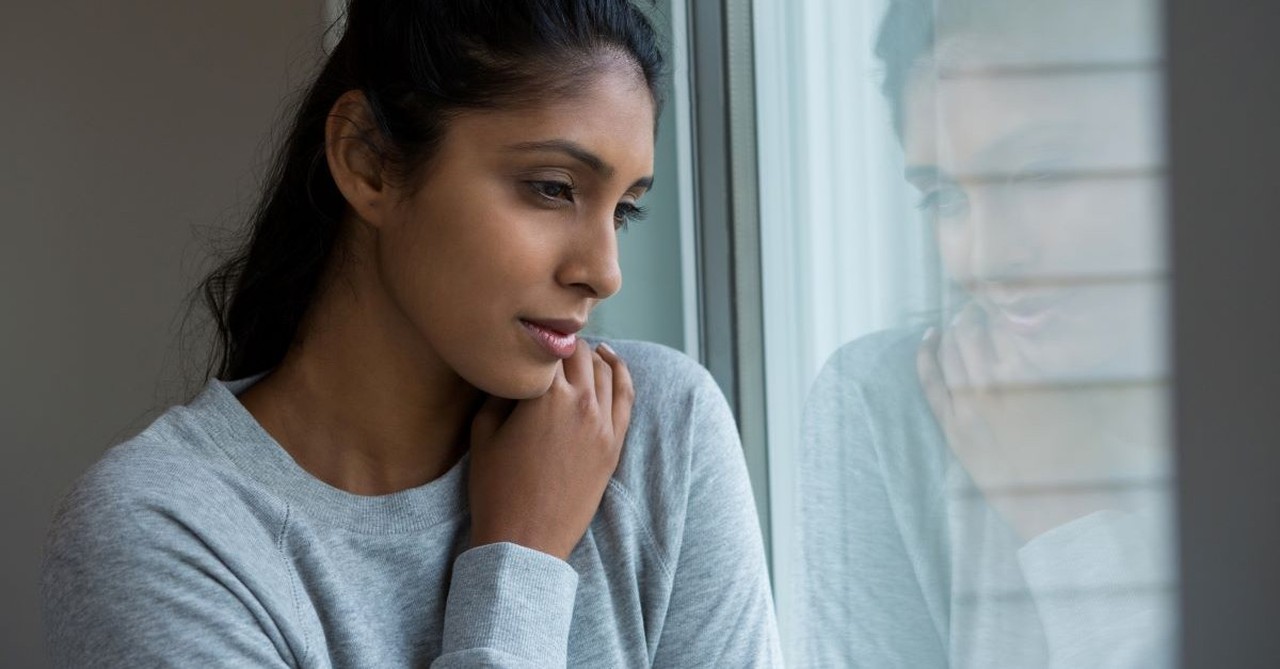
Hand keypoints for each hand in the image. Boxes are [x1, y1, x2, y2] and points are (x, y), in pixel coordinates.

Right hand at [467, 341, 632, 560]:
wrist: (525, 540)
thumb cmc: (496, 489)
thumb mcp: (483, 432)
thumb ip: (500, 391)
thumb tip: (514, 365)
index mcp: (545, 396)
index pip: (548, 347)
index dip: (535, 339)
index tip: (525, 337)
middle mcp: (580, 403)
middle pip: (578, 353)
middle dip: (562, 345)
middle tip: (547, 345)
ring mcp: (603, 424)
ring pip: (604, 369)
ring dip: (589, 355)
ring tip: (575, 350)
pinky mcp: (615, 443)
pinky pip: (625, 394)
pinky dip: (619, 372)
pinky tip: (609, 360)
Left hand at [917, 310, 1160, 540]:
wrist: (1058, 508)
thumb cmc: (1078, 455)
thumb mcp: (1074, 397)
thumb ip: (1047, 366)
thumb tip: (1030, 343)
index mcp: (1028, 371)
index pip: (1005, 326)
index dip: (1003, 314)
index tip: (1002, 309)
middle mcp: (994, 382)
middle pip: (974, 333)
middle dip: (974, 317)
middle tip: (978, 310)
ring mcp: (969, 405)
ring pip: (951, 352)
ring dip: (953, 332)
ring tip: (959, 323)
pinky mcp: (953, 428)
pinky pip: (930, 384)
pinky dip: (924, 357)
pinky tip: (926, 339)